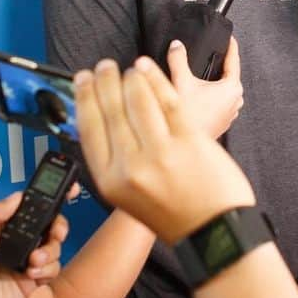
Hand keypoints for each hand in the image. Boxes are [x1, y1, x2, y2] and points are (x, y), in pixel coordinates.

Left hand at [0, 194, 66, 297]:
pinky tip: (31, 274)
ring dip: (50, 251)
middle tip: (55, 232)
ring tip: (33, 260)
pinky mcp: (32, 280)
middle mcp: (17, 240)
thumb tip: (18, 196)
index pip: (31, 205)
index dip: (50, 197)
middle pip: (51, 224)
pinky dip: (48, 269)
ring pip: (55, 246)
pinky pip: (54, 268)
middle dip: (59, 225)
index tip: (68, 190)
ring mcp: (26, 260)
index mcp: (3, 225)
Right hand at [74, 57, 255, 243]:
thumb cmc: (174, 213)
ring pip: (138, 99)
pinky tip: (149, 69)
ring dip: (132, 76)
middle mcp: (131, 167)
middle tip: (105, 66)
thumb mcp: (129, 196)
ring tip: (132, 68)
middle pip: (111, 109)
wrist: (214, 231)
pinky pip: (168, 100)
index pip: (89, 127)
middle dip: (106, 80)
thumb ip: (115, 161)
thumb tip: (102, 118)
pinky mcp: (189, 140)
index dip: (85, 97)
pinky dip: (156, 79)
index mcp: (110, 182)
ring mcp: (161, 153)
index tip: (83, 80)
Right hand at [165, 37, 243, 138]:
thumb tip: (176, 45)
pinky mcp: (222, 122)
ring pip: (225, 91)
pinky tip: (199, 95)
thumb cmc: (187, 117)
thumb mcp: (181, 82)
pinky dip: (211, 96)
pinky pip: (220, 103)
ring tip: (202, 76)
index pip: (234, 61)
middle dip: (220, 66)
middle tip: (210, 56)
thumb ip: (178, 59)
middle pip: (229, 76)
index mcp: (232, 88)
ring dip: (215, 84)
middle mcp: (236, 100)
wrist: (184, 148)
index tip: (229, 37)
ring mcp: (230, 113)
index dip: (231, 47)